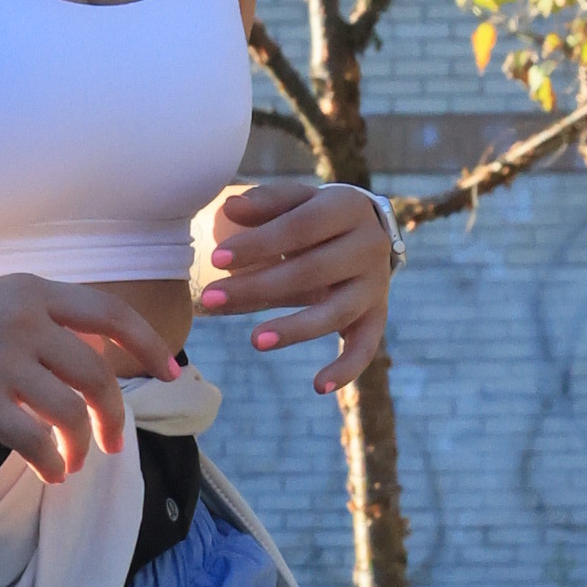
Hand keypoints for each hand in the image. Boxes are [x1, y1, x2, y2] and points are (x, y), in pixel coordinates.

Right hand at [0, 273, 183, 483]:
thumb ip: (36, 325)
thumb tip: (79, 363)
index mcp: (35, 292)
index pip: (111, 314)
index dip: (148, 345)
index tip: (170, 372)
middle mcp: (26, 321)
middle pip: (98, 373)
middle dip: (116, 415)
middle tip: (115, 444)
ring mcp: (1, 357)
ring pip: (70, 410)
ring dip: (82, 445)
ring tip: (75, 462)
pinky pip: (32, 437)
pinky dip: (50, 462)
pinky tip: (50, 472)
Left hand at [194, 180, 393, 394]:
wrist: (363, 232)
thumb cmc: (314, 215)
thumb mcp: (292, 200)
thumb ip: (264, 203)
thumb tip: (230, 208)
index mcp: (347, 207)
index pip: (300, 227)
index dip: (258, 243)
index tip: (217, 258)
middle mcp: (370, 245)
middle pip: (313, 271)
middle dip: (258, 287)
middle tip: (210, 299)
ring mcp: (376, 284)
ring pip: (336, 311)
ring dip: (295, 329)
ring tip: (254, 340)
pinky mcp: (376, 316)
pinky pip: (366, 347)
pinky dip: (347, 369)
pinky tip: (318, 386)